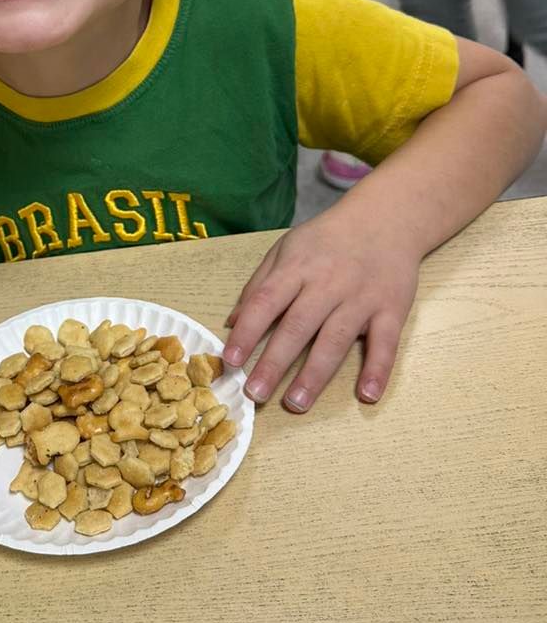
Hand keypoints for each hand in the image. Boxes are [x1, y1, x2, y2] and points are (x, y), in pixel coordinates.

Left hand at [222, 205, 418, 412]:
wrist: (386, 219)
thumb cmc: (328, 239)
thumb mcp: (286, 249)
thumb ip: (259, 284)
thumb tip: (231, 323)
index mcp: (297, 268)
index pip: (265, 302)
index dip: (247, 332)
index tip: (230, 361)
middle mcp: (328, 283)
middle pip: (297, 326)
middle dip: (274, 362)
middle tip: (255, 393)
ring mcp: (361, 297)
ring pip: (336, 339)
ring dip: (315, 375)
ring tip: (295, 403)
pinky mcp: (392, 309)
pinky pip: (385, 343)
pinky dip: (378, 370)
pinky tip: (367, 395)